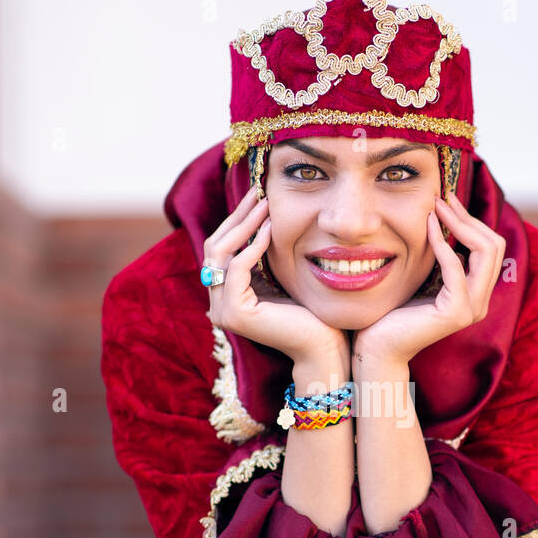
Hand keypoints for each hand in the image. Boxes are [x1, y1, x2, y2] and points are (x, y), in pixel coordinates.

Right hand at [204, 184, 348, 371]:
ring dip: (244, 225)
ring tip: (265, 204)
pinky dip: (253, 246)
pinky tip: (270, 229)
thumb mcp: (278, 276)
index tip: (256, 195)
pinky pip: (237, 268)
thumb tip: (259, 216)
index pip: (219, 249)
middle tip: (257, 192)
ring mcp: (221, 311)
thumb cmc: (308, 312)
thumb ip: (261, 257)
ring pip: (220, 254)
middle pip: (214, 247)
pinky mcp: (234, 314)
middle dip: (237, 217)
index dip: (235, 220)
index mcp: (224, 296)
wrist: (322, 345)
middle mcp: (216, 304)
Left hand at [352, 191, 506, 368]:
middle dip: (469, 218)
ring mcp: (472, 309)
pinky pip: (456, 266)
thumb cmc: (394, 311)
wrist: (378, 346)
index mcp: (476, 294)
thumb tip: (450, 223)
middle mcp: (480, 302)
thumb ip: (443, 259)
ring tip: (436, 207)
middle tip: (443, 198)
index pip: (491, 247)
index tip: (448, 200)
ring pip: (485, 252)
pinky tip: (427, 226)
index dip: (472, 220)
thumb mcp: (425, 277)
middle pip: (494, 245)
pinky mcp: (456, 312)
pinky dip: (442, 242)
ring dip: (460, 223)